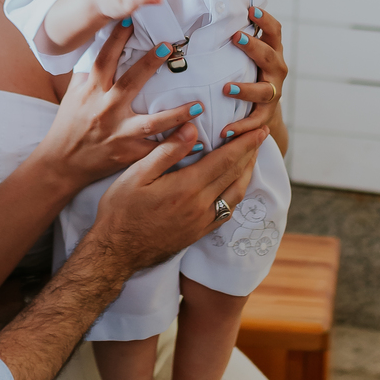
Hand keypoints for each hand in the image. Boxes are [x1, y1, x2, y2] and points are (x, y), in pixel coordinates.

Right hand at [41, 20, 208, 189]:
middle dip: (149, 64)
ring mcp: (118, 133)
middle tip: (168, 46)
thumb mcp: (73, 95)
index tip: (132, 19)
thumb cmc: (68, 125)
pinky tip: (197, 141)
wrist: (60, 165)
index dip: (116, 38)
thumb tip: (99, 44)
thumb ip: (87, 72)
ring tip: (198, 104)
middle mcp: (104, 110)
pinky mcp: (127, 154)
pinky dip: (176, 147)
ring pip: (150, 122)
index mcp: (91, 92)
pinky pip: (155, 150)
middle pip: (129, 83)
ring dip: (176, 114)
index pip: (104, 60)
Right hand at [91, 121, 266, 275]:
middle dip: (251, 153)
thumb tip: (192, 127)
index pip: (225, 160)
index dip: (244, 143)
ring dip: (247, 173)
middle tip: (262, 135)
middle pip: (235, 175)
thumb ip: (167, 151)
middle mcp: (201, 206)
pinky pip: (227, 211)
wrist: (116, 253)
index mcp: (187, 188)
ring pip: (235, 194)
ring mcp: (202, 222)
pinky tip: (235, 186)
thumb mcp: (137, 174)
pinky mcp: (199, 233)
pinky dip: (236, 193)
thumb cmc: (120, 210)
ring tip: (252, 156)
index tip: (259, 130)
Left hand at [219, 6, 287, 148]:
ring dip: (246, 89)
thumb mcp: (247, 54)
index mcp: (273, 51)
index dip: (265, 20)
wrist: (264, 109)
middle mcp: (277, 70)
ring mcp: (273, 92)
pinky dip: (241, 126)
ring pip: (264, 91)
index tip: (251, 9)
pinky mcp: (266, 115)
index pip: (275, 31)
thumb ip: (236, 38)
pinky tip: (225, 130)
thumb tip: (207, 15)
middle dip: (254, 47)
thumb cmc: (249, 71)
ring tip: (227, 88)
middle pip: (270, 57)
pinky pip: (255, 121)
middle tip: (236, 37)